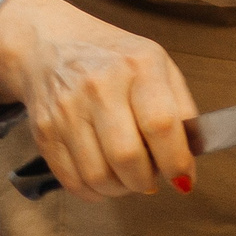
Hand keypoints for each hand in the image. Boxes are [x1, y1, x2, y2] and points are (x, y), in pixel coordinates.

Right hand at [0, 0, 196, 199]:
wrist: (49, 42)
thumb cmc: (113, 58)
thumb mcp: (157, 64)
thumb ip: (181, 108)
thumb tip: (190, 157)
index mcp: (137, 65)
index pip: (161, 125)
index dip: (176, 161)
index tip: (183, 177)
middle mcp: (99, 84)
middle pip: (127, 157)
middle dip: (146, 181)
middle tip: (151, 177)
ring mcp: (66, 108)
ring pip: (99, 177)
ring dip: (121, 189)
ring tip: (127, 177)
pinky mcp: (44, 130)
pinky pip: (72, 182)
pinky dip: (95, 192)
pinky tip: (104, 177)